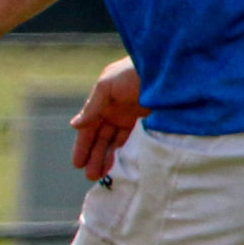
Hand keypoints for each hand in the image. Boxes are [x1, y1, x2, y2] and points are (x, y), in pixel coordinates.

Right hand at [70, 57, 144, 180]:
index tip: (77, 164)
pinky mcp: (149, 125)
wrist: (169, 68)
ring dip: (108, 160)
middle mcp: (116, 113)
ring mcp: (133, 120)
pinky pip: (134, 143)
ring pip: (116, 144)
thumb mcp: (108, 85)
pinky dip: (126, 155)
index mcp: (103, 104)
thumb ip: (92, 106)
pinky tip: (121, 166)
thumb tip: (74, 125)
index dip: (82, 147)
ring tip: (103, 176)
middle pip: (101, 140)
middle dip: (94, 158)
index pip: (89, 130)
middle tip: (91, 176)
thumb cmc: (134, 71)